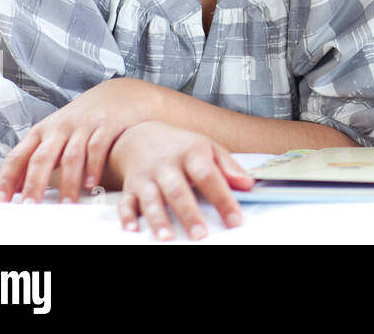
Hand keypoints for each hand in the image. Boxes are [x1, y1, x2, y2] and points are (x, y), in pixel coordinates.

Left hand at [0, 77, 158, 203]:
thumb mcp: (56, 134)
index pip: (17, 157)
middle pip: (42, 158)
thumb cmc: (83, 120)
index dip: (6, 179)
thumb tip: (14, 187)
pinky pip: (97, 148)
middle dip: (34, 184)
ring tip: (65, 205)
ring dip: (67, 182)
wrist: (120, 93)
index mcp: (41, 132)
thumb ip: (36, 158)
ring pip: (71, 156)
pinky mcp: (107, 124)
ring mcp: (83, 125)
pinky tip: (91, 185)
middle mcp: (59, 128)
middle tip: (30, 206)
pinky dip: (93, 167)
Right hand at [109, 121, 253, 239]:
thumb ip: (228, 166)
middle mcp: (167, 165)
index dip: (223, 199)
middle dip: (188, 214)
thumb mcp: (209, 148)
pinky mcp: (130, 187)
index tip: (235, 220)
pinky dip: (127, 217)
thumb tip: (248, 184)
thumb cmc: (182, 146)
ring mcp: (146, 177)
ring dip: (158, 219)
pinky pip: (125, 203)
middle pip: (178, 190)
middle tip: (200, 235)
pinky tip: (133, 230)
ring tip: (167, 238)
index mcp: (191, 153)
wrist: (142, 136)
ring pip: (151, 199)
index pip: (209, 176)